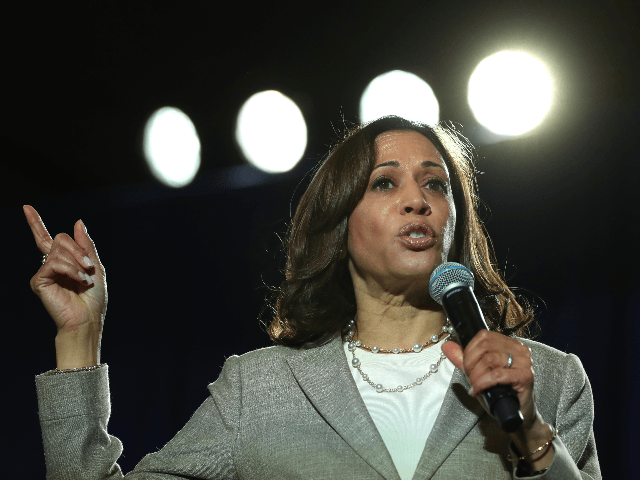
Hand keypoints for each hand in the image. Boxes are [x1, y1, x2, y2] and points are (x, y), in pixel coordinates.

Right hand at [24, 205, 106, 343]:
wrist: (88, 318)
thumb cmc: (93, 297)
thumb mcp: (95, 266)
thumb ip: (86, 245)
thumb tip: (77, 222)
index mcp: (63, 261)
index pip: (47, 239)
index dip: (36, 223)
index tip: (27, 207)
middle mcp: (51, 265)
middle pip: (59, 238)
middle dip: (78, 250)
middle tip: (89, 266)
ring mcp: (44, 272)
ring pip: (58, 249)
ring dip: (77, 262)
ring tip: (84, 278)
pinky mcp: (39, 281)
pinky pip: (54, 263)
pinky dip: (70, 269)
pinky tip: (77, 280)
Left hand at [442, 331, 554, 467]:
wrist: (517, 415)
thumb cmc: (500, 393)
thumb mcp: (478, 373)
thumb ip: (462, 359)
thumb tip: (447, 345)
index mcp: (509, 344)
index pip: (483, 336)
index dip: (469, 350)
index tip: (466, 367)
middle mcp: (519, 350)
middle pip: (485, 346)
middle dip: (470, 363)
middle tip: (470, 378)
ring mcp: (524, 362)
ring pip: (490, 359)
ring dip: (476, 375)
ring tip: (475, 385)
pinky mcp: (525, 376)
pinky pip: (497, 374)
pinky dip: (483, 383)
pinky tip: (478, 390)